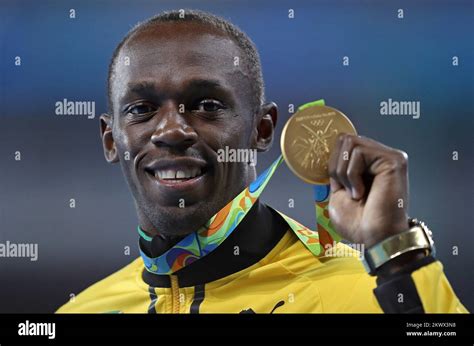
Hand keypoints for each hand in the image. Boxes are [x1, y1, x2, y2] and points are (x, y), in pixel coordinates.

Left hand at [327, 134, 409, 248]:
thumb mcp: (337, 193)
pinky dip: (353, 175)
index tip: (337, 185)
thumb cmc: (359, 222)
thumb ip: (335, 171)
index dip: (333, 162)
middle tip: (346, 189)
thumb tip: (328, 154)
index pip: (343, 143)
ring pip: (351, 144)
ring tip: (356, 193)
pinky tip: (362, 192)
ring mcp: (389, 156)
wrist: (374, 238)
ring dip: (345, 172)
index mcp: (368, 164)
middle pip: (345, 139)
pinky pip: (359, 152)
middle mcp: (380, 156)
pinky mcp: (394, 159)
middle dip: (337, 166)